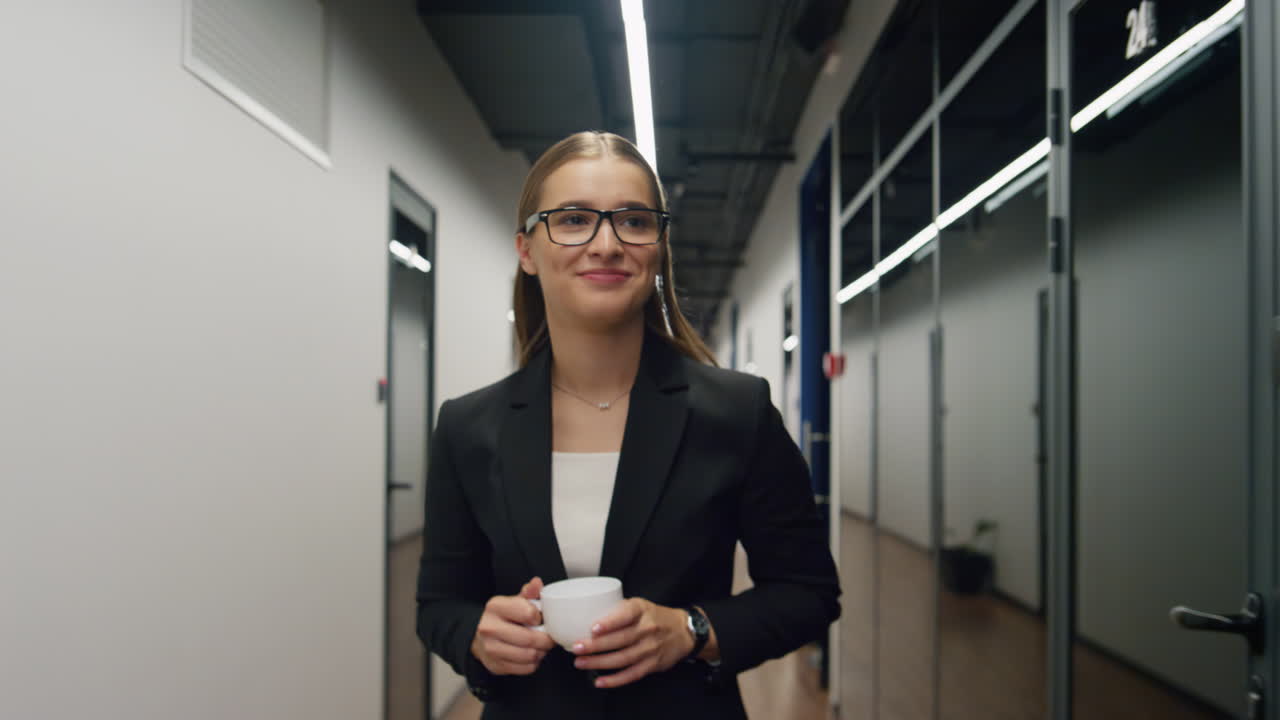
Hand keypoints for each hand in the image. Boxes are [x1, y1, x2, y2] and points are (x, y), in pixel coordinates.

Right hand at [470, 577, 556, 675]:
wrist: (478, 635)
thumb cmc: (502, 617)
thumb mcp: (513, 601)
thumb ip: (529, 592)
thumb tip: (537, 583)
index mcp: (495, 607)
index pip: (528, 613)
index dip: (540, 617)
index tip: (540, 619)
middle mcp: (489, 628)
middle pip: (530, 639)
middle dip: (546, 639)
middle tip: (549, 637)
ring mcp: (491, 649)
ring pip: (530, 655)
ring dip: (541, 652)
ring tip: (541, 646)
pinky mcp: (496, 665)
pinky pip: (526, 668)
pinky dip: (534, 662)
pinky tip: (531, 654)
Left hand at [570, 598, 693, 688]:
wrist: (683, 631)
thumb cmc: (655, 617)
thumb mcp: (640, 605)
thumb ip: (618, 610)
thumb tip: (587, 618)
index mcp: (641, 610)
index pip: (625, 615)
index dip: (609, 622)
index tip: (593, 628)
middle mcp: (647, 629)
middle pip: (620, 639)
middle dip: (596, 646)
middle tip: (576, 648)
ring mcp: (650, 648)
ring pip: (622, 658)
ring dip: (599, 662)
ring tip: (581, 662)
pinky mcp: (652, 664)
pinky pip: (631, 674)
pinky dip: (615, 680)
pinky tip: (599, 681)